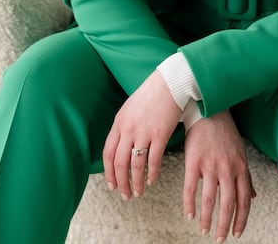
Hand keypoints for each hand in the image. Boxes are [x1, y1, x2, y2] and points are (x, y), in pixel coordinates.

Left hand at [103, 71, 181, 199]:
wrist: (169, 82)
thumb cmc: (151, 94)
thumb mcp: (130, 108)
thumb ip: (123, 126)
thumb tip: (120, 145)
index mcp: (119, 123)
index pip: (108, 153)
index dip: (108, 172)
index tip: (112, 184)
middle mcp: (128, 129)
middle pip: (119, 163)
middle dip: (120, 182)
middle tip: (124, 194)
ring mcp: (144, 132)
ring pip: (135, 165)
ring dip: (135, 182)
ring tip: (138, 192)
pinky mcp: (160, 134)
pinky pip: (153, 159)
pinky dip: (152, 173)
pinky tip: (152, 180)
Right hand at [182, 111, 254, 241]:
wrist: (208, 111)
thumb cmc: (225, 133)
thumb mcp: (241, 153)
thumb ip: (246, 177)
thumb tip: (253, 197)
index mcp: (241, 168)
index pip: (244, 201)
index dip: (241, 219)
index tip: (236, 233)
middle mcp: (228, 169)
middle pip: (228, 204)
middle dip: (225, 225)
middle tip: (220, 238)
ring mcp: (210, 166)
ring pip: (209, 200)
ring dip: (207, 219)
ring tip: (204, 230)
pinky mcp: (193, 162)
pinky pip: (191, 188)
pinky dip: (189, 204)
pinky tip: (189, 214)